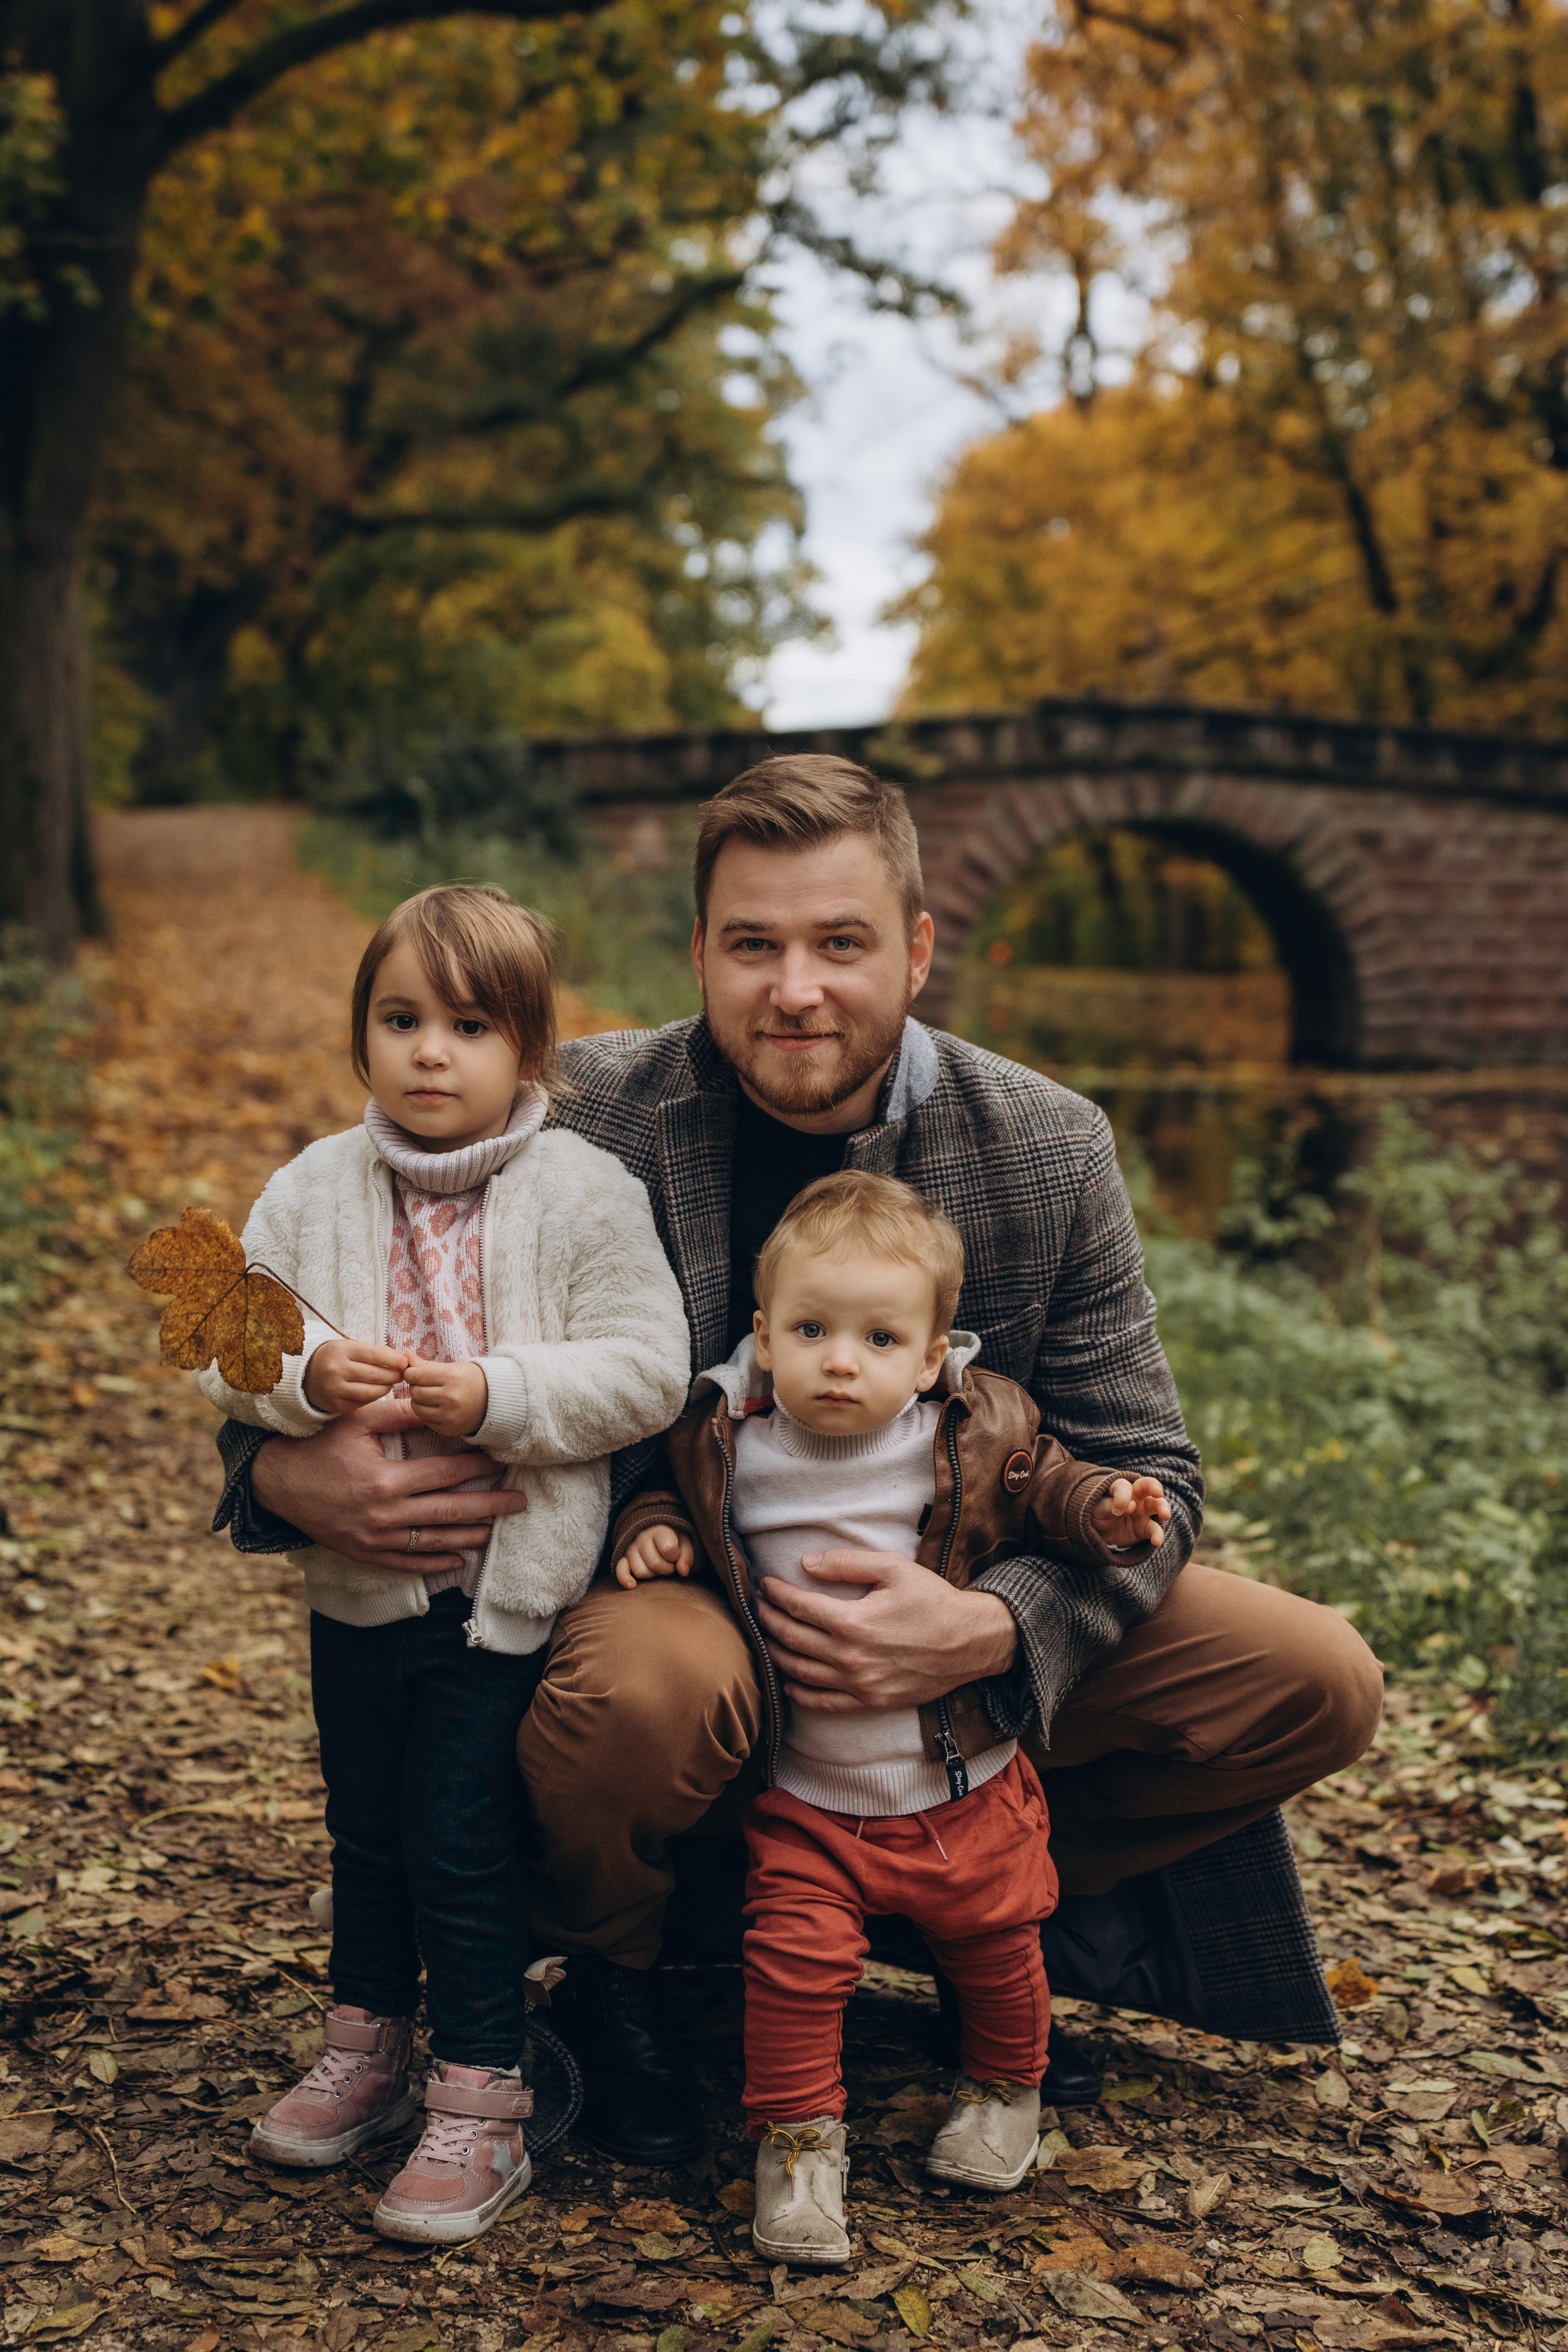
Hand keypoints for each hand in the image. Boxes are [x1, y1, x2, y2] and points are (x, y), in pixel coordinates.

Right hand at [250, 1392, 527, 1575]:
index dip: (476, 1468)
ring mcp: (374, 1539)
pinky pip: (406, 1564)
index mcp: (385, 1480)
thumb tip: (437, 1401)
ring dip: (468, 1537)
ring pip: (432, 1543)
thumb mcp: (356, 1421)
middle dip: (488, 1507)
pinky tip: (458, 1560)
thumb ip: (399, 1413)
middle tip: (519, 1502)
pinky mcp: (364, 1553)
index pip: (444, 1475)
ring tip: (496, 1530)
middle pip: (448, 1513)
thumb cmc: (318, 1445)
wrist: (276, 1482)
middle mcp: (384, 1515)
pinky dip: (434, 1564)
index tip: (501, 1461)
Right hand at [304, 1339, 408, 1414]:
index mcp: (341, 1350)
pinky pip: (363, 1402)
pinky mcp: (336, 1405)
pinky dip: (374, 1396)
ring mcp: (335, 1389)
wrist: (306, 1375)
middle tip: (402, 1374)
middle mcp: (336, 1370)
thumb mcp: (350, 1348)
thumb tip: (404, 1359)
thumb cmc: (337, 1358)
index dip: (393, 1359)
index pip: (373, 1354)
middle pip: (375, 1375)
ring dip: (386, 1387)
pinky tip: (376, 1390)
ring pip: (371, 1392)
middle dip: (393, 1375)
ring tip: (390, 1382)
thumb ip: (375, 1353)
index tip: (405, 1362)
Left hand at [404, 1356, 488, 1437]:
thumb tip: (406, 1355)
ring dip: (418, 1401)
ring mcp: (450, 1416)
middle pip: (415, 1392)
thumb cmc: (470, 1380)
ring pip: (417, 1408)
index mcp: (453, 1377)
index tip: (413, 1373)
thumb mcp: (452, 1367)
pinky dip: (426, 1413)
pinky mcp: (448, 1429)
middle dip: (415, 1386)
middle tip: (422, 1384)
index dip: (411, 1373)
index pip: (417, 1375)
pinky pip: (425, 1420)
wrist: (493, 1401)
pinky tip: (436, 1407)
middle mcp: (451, 1398)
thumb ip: (426, 1364)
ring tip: (428, 1395)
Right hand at [614, 1525, 695, 1589]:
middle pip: (654, 1564)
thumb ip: (687, 1556)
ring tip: (658, 1567)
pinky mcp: (622, 1558)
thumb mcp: (685, 1541)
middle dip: (667, 1569)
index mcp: (658, 1530)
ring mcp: (630, 1549)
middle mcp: (641, 1538)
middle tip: (670, 1564)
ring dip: (652, 1575)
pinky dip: (625, 1579)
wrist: (653, 1527)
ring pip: (640, 1571)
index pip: (668, 1548)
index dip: (676, 1556)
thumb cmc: (672, 1537)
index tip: (676, 1554)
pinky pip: (620, 1570)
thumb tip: (683, 1572)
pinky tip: (632, 1585)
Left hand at [755, 1550, 1017, 1714]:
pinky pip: (823, 1703)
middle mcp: (849, 1657)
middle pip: (791, 1640)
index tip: (765, 1584)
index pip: (798, 1607)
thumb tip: (805, 1562)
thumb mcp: (893, 1568)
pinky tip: (789, 1681)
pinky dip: (799, 1693)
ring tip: (767, 1637)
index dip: (776, 1594)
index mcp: (852, 1621)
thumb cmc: (933, 1600)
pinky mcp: (869, 1702)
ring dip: (776, 1653)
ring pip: (800, 1672)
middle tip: (758, 1608)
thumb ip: (846, 1563)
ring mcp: (858, 1684)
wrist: (970, 1643)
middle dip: (769, 1621)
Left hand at [1091, 1475, 1170, 1547]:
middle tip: (1158, 1493)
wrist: (1098, 1535)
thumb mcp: (1097, 1509)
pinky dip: (1157, 1535)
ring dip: (1163, 1508)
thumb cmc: (1097, 1515)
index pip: (1124, 1486)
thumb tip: (1132, 1505)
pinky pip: (1155, 1530)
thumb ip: (1110, 1504)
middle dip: (1155, 1487)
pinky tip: (1157, 1541)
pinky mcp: (1146, 1529)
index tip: (1116, 1511)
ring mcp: (1143, 1512)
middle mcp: (1136, 1497)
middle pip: (1149, 1486)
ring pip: (1158, 1505)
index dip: (1122, 1497)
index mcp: (1121, 1488)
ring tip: (1165, 1514)